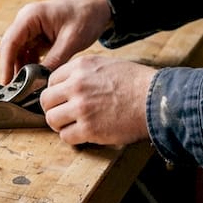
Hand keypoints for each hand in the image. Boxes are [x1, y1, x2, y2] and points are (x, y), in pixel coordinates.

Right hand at [0, 0, 113, 82]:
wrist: (96, 8)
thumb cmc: (85, 17)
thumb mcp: (71, 41)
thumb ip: (54, 61)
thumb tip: (40, 81)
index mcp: (30, 16)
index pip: (10, 42)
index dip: (6, 65)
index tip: (6, 83)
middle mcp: (25, 20)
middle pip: (9, 48)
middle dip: (11, 68)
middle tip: (16, 89)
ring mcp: (29, 27)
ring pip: (16, 52)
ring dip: (20, 68)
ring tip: (27, 86)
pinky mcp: (35, 35)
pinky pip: (26, 52)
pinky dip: (28, 65)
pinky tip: (35, 77)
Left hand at [40, 55, 156, 146]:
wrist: (155, 99)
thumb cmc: (136, 83)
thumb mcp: (106, 65)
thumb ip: (84, 73)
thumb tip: (68, 84)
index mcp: (80, 67)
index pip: (51, 81)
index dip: (56, 92)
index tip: (62, 100)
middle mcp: (76, 85)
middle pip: (46, 100)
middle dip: (53, 109)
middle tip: (63, 115)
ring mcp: (81, 108)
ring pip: (52, 119)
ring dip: (60, 125)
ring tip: (72, 125)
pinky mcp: (88, 128)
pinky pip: (66, 136)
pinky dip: (72, 137)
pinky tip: (83, 134)